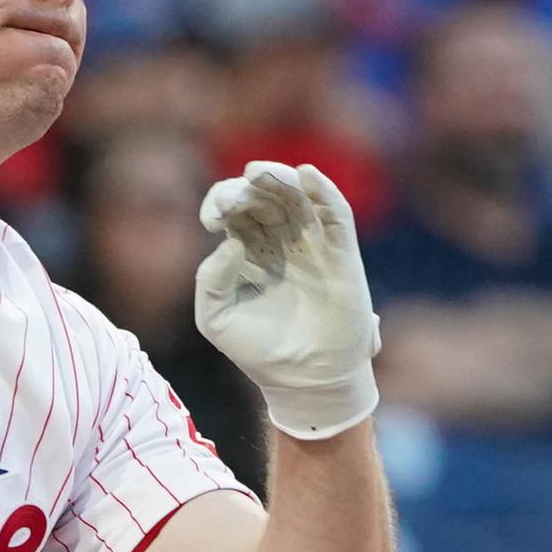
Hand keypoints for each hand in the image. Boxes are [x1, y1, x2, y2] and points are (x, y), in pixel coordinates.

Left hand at [195, 160, 380, 441]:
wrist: (304, 378)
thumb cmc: (258, 349)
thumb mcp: (216, 318)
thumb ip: (210, 280)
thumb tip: (228, 242)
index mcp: (248, 249)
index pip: (234, 209)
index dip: (220, 202)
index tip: (213, 219)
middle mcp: (281, 240)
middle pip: (265, 195)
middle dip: (249, 188)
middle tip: (235, 197)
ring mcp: (312, 243)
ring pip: (298, 195)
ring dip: (280, 178)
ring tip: (261, 173)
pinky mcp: (341, 251)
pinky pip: (335, 212)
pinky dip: (323, 190)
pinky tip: (306, 175)